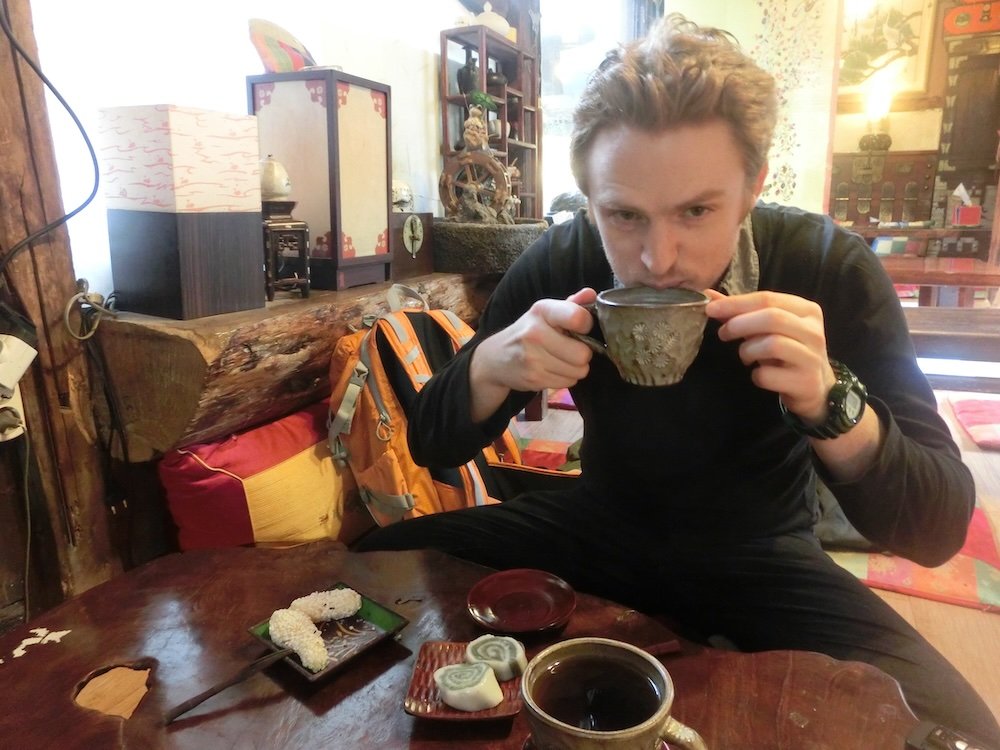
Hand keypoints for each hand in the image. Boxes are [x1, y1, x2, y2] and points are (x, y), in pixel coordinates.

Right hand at [468, 288, 596, 421]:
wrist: (495, 358)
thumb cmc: (527, 332)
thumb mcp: (545, 313)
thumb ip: (571, 304)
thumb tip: (591, 294)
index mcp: (542, 311)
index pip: (578, 318)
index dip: (587, 325)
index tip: (581, 328)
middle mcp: (535, 333)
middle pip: (583, 354)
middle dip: (583, 354)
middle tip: (572, 350)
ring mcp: (533, 358)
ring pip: (579, 371)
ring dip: (575, 368)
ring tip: (562, 360)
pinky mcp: (534, 379)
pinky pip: (568, 383)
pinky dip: (565, 378)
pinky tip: (553, 369)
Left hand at [705, 289, 834, 424]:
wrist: (815, 388)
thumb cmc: (786, 352)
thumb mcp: (767, 329)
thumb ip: (741, 312)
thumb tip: (710, 297)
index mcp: (806, 310)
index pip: (768, 298)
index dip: (736, 302)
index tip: (710, 308)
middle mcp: (813, 331)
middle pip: (772, 318)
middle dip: (739, 324)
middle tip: (723, 333)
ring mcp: (812, 357)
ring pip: (772, 345)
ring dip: (747, 351)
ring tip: (746, 356)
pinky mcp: (805, 382)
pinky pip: (769, 375)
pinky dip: (756, 375)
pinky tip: (760, 375)